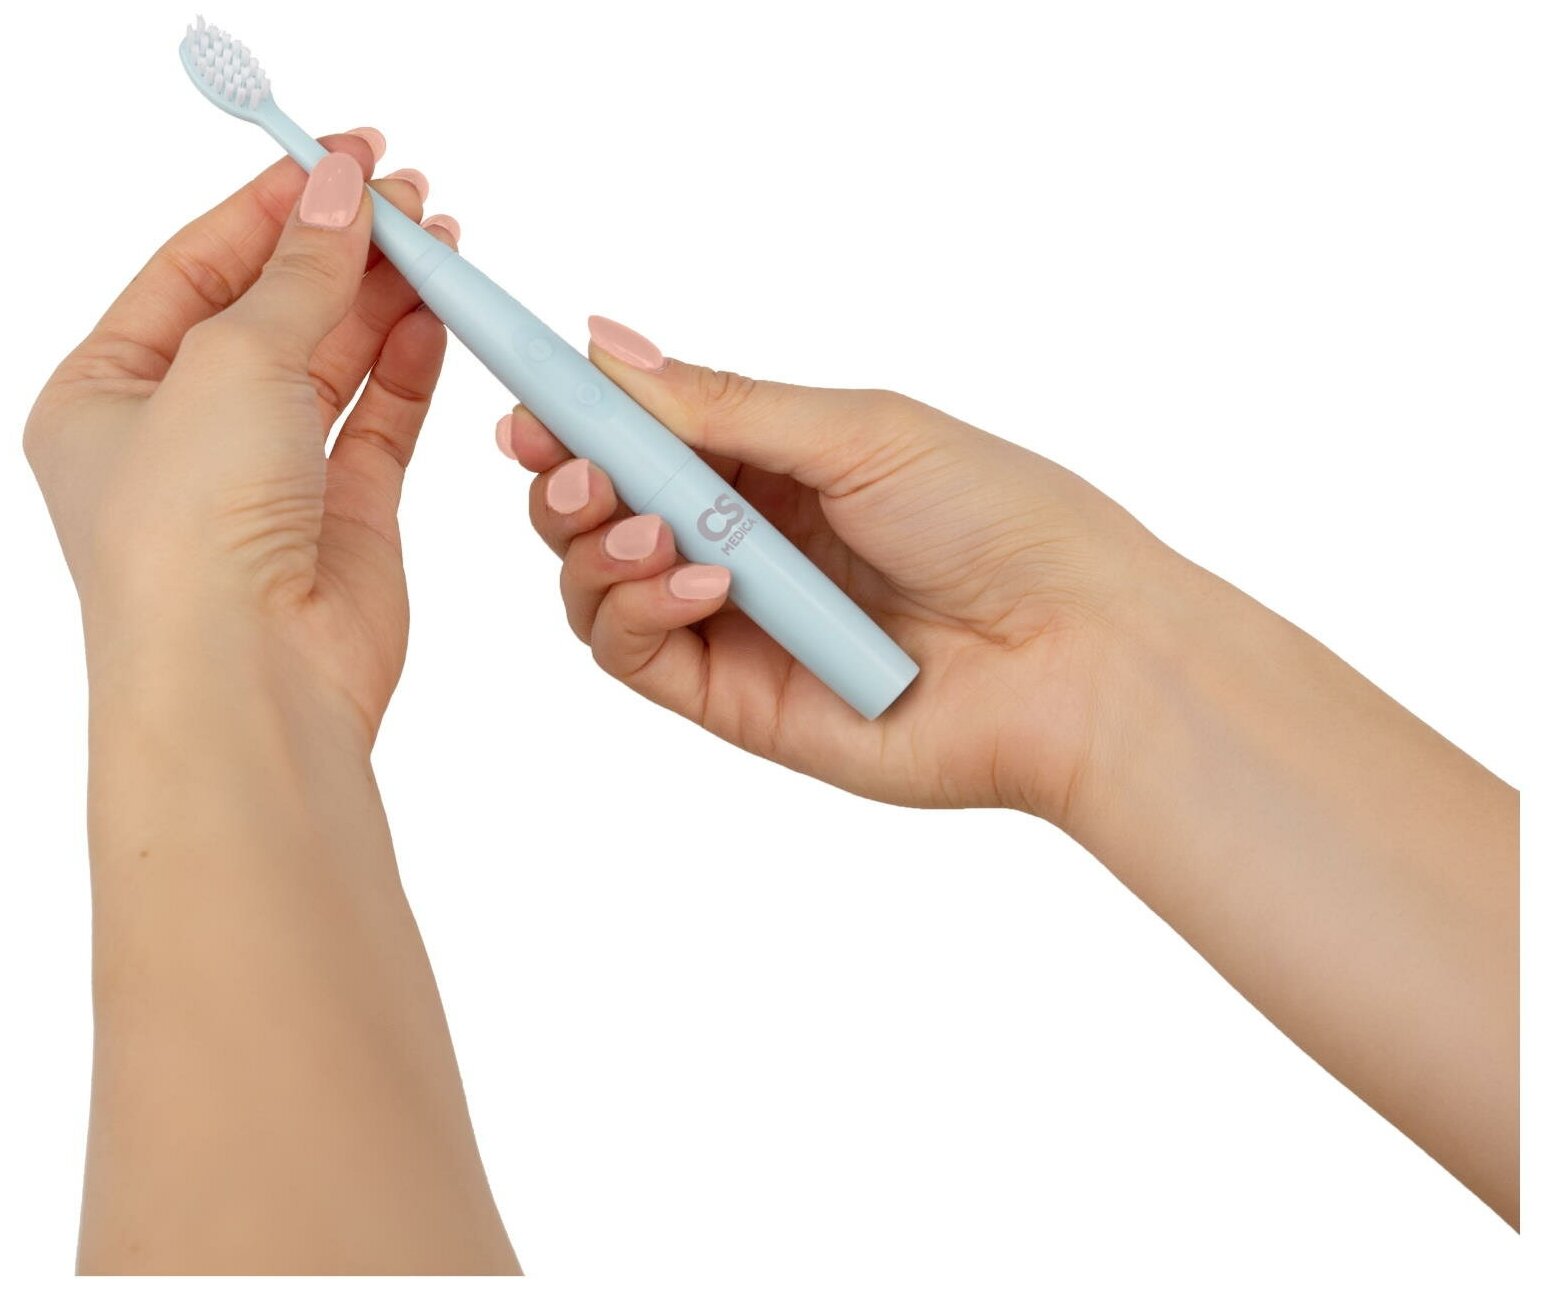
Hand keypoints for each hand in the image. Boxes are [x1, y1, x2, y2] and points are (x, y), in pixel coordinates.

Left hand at [25, 130, 458, 739]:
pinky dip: (411, 366)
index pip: (195, 268)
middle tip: (405, 195)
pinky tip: (437, 315)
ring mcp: (268, 478)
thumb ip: (301, 274)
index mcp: (107, 393)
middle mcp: (184, 434)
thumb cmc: (189, 538)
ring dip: (384, 300)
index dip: (272, 208)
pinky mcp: (343, 516)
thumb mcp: (232, 362)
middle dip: (339, 248)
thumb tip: (343, 196)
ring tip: (436, 239)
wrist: (249, 683)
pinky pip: (381, 422)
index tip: (344, 157)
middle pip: (274, 310)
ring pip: (336, 362)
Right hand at [500, 317, 1174, 819]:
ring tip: (644, 529)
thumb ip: (723, 403)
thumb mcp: (860, 431)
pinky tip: (697, 582)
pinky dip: (636, 612)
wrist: (1078, 653)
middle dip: (564, 481)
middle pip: (599, 512)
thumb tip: (605, 339)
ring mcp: (734, 625)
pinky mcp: (735, 701)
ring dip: (592, 548)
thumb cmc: (1000, 522)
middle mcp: (743, 543)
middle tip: (566, 464)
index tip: (527, 401)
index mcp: (776, 465)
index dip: (574, 418)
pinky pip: (637, 656)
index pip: (642, 436)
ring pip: (597, 587)